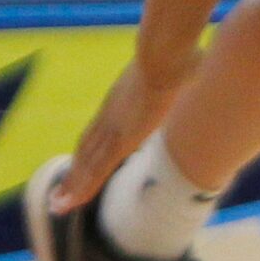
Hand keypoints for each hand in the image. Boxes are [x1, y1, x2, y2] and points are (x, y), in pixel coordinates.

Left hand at [50, 52, 197, 212]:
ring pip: (88, 163)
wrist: (164, 57)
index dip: (85, 149)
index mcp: (118, 100)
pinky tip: (75, 201)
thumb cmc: (174, 56)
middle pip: (86, 149)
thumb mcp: (171, 65)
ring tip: (61, 205)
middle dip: (75, 171)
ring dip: (74, 184)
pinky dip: (86, 185)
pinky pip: (99, 169)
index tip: (78, 162)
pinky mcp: (122, 140)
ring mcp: (114, 129)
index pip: (96, 130)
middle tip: (61, 192)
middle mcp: (110, 117)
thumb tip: (198, 59)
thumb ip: (179, 68)